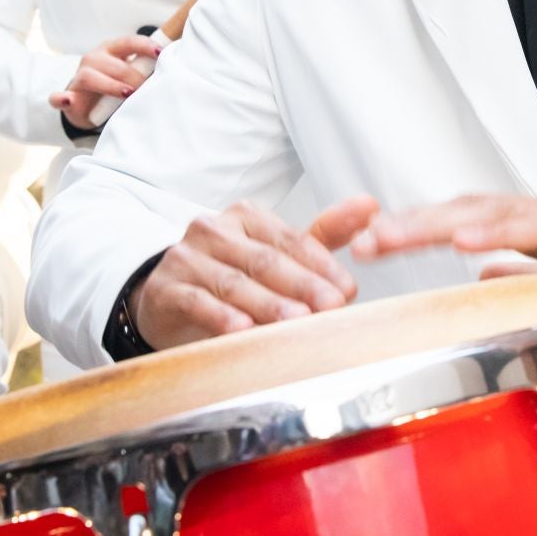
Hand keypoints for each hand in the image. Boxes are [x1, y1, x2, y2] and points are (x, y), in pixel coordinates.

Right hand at [48, 33, 163, 129]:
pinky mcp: (66, 98)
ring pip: (90, 76)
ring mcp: (78, 78)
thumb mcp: (131, 75)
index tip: (160, 53)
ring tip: (127, 94)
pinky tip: (67, 100)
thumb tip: (174, 64)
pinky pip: (58, 97)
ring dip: (109, 85)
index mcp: (111, 50)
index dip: (143, 46)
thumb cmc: (115, 87)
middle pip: (113, 63)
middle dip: (132, 74)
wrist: (86, 108)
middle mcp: (93, 60)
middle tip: (146, 87)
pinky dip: (61, 98)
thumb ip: (145, 69)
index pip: (128, 42)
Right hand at [133, 198, 377, 351]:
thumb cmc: (228, 274)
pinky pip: (197, 302)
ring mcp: (188, 258)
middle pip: (265, 260)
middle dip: (302, 285)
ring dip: (268, 304)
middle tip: (332, 306)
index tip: (348, 289)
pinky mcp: (167, 288)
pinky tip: (242, 330)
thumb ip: (321, 235)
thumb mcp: (274, 254)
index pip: (289, 239)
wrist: (166, 298)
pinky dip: (221, 316)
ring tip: (296, 321)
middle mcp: (215, 230)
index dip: (321, 264)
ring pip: (235, 282)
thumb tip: (369, 205)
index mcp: (246, 217)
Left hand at [349, 194, 536, 322]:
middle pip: (471, 211)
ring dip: (444, 223)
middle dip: (414, 224)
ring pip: (501, 213)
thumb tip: (479, 277)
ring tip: (400, 235)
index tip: (368, 249)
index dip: (418, 231)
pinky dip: (505, 233)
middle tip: (364, 241)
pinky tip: (471, 242)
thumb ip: (529, 279)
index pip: (468, 224)